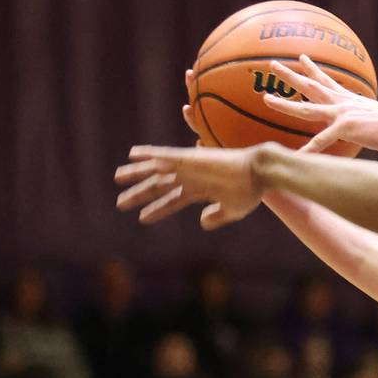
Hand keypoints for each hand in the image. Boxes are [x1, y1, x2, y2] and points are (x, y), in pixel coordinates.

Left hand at [115, 144, 275, 230]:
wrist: (260, 173)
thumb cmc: (251, 191)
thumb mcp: (232, 210)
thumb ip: (216, 216)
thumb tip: (202, 223)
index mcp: (201, 189)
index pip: (173, 199)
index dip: (157, 208)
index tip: (141, 217)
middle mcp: (191, 177)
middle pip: (159, 185)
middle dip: (140, 192)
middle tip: (120, 202)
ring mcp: (189, 167)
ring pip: (156, 170)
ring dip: (136, 173)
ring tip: (117, 178)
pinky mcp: (190, 158)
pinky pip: (164, 155)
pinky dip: (148, 154)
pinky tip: (132, 154)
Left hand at [256, 54, 377, 154]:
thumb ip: (367, 120)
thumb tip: (367, 125)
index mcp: (350, 100)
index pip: (327, 80)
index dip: (313, 69)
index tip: (302, 58)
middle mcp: (342, 103)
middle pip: (310, 86)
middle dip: (291, 75)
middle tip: (273, 64)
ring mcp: (341, 114)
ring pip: (306, 108)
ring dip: (284, 104)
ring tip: (266, 99)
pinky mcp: (344, 128)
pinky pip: (320, 141)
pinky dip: (307, 150)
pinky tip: (294, 157)